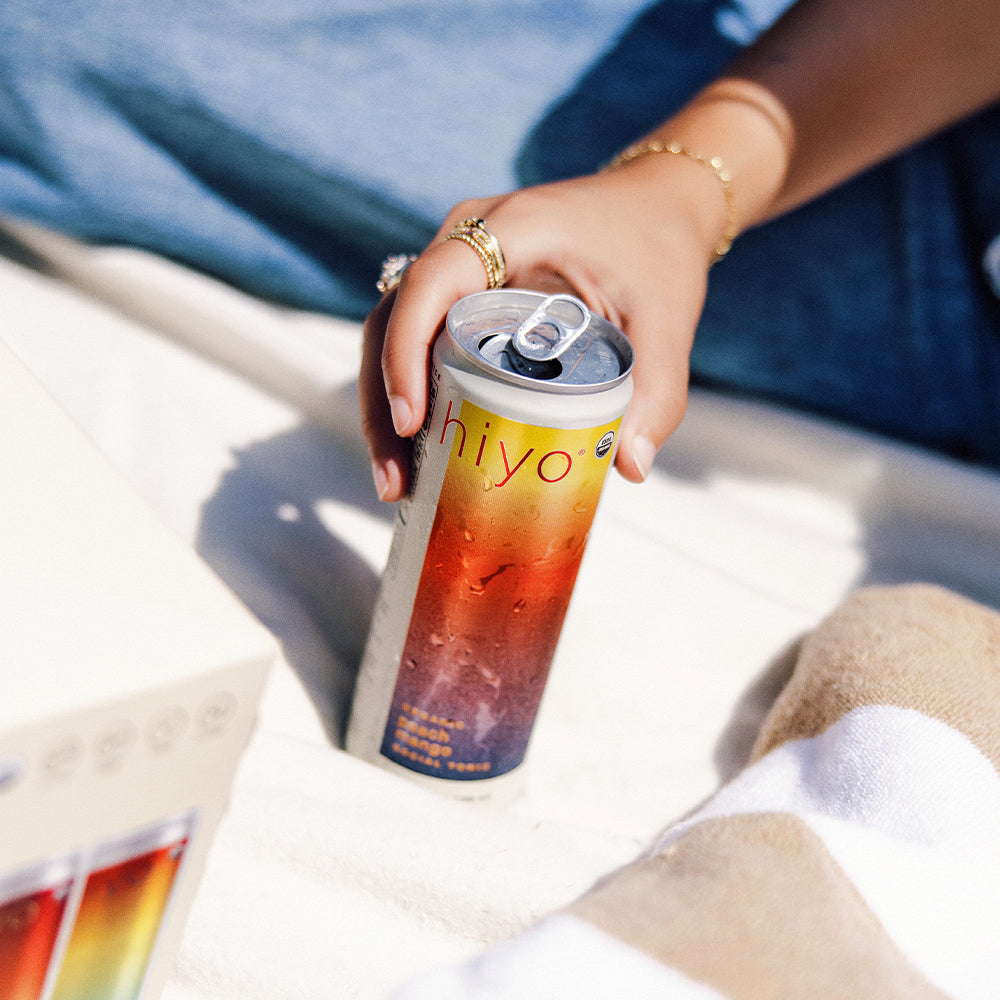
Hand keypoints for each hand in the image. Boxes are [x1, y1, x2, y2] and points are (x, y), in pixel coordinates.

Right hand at [360, 161, 725, 501]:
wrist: (654, 207)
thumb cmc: (657, 249)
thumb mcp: (667, 317)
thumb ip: (658, 390)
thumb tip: (630, 468)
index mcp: (511, 228)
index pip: (431, 283)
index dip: (405, 351)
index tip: (411, 422)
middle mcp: (467, 242)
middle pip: (392, 319)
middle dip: (382, 405)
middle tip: (395, 482)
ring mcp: (459, 269)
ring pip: (393, 335)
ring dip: (385, 410)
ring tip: (398, 484)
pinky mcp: (463, 297)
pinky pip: (420, 343)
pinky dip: (414, 398)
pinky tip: (422, 456)